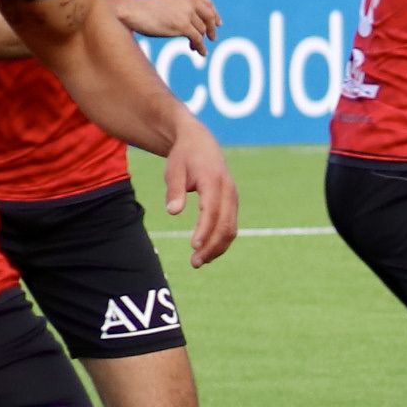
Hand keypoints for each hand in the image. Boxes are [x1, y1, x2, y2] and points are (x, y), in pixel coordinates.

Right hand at [123, 0, 220, 46]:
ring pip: (202, 30)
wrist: (133, 12)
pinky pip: (197, 39)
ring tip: (195, 46)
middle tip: (212, 37)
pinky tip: (200, 52)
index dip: (215, 14)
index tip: (218, 23)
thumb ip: (186, 6)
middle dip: (212, 28)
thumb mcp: (171, 0)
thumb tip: (203, 23)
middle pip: (209, 16)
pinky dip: (200, 46)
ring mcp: (186, 12)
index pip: (208, 3)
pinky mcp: (182, 25)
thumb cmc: (148, 9)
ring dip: (201, 40)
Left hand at [162, 118, 240, 264]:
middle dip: (211, 246)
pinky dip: (220, 241)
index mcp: (213, 181)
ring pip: (231, 228)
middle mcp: (228, 191)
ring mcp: (233, 198)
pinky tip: (206, 251)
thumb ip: (174, 191)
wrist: (201, 143)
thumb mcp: (173, 170)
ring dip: (217, 247)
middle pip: (225, 224)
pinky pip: (230, 226)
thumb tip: (173, 212)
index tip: (194, 246)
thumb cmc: (184, 157)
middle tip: (194, 262)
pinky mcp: (232, 204)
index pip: (212, 210)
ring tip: (198, 262)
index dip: (205, 229)